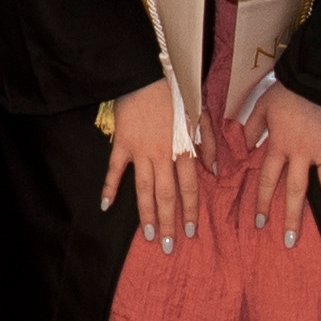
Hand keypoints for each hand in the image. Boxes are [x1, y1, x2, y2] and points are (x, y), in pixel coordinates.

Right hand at [94, 81, 197, 245]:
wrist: (146, 76)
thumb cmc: (175, 94)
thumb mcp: (200, 115)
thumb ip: (210, 143)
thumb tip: (214, 170)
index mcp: (183, 148)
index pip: (189, 187)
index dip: (190, 211)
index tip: (190, 231)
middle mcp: (163, 155)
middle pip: (167, 195)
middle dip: (168, 222)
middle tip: (167, 245)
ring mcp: (141, 151)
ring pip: (144, 189)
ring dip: (146, 214)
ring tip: (147, 235)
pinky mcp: (122, 144)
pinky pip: (115, 170)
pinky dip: (109, 187)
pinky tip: (105, 205)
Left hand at [242, 83, 320, 241]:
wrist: (315, 75)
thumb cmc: (287, 90)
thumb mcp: (262, 106)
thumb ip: (251, 128)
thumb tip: (240, 146)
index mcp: (279, 145)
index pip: (268, 180)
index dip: (263, 203)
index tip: (260, 223)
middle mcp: (301, 153)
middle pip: (296, 191)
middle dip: (293, 218)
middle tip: (291, 242)